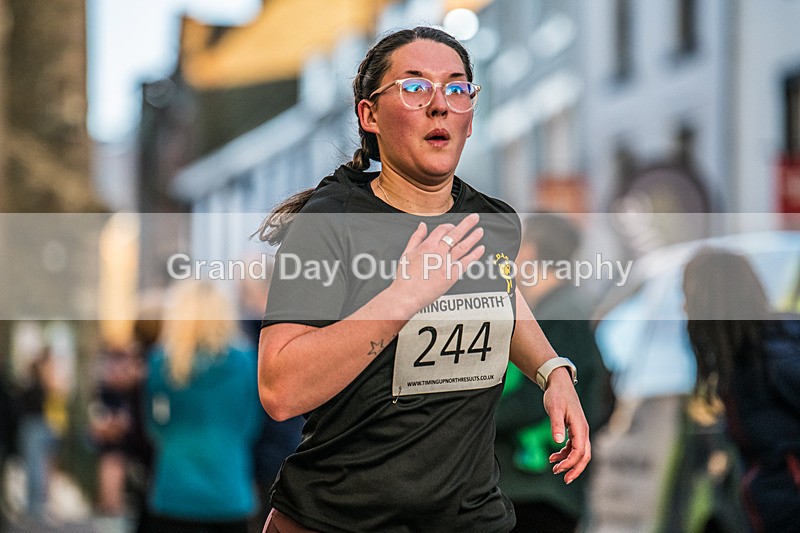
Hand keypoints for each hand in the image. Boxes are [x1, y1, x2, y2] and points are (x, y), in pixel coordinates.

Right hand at [389, 213, 483, 313]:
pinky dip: (475, 255)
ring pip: (464, 246)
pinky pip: (466, 262)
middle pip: (456, 234)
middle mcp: (439, 252)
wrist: (407, 295)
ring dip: (474, 237)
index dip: (449, 225)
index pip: (442, 229)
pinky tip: (480, 249)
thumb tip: (422, 226)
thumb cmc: (405, 278)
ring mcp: (447, 263)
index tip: (453, 225)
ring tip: (480, 231)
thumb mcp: (406, 253)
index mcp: (427, 246)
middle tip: (475, 218)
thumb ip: (416, 237)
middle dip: (467, 224)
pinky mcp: (452, 275)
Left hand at [544, 367, 590, 483]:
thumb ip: (556, 425)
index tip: (558, 469)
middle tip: (564, 479)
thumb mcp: (554, 408)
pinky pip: (573, 446)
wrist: (558, 383)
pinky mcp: (574, 429)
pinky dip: (565, 453)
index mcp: (580, 427)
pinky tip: (554, 456)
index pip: (580, 451)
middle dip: (575, 469)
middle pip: (584, 455)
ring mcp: (579, 430)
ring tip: (554, 468)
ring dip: (569, 462)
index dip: (570, 463)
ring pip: (579, 452)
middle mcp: (583, 430)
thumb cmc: (556, 394)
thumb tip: (558, 442)